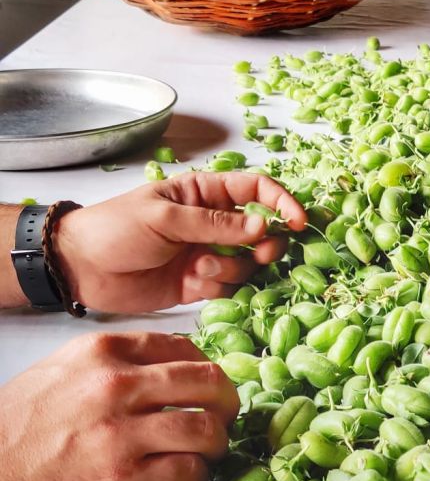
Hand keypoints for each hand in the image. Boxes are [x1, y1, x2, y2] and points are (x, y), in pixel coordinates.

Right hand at [0, 331, 238, 480]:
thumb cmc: (16, 431)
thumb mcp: (57, 374)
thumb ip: (108, 365)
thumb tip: (164, 368)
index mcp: (100, 353)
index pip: (181, 347)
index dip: (204, 368)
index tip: (208, 387)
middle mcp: (114, 387)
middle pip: (206, 382)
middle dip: (226, 401)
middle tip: (225, 418)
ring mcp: (120, 436)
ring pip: (205, 429)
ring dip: (216, 443)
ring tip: (207, 453)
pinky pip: (187, 472)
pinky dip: (196, 476)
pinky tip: (186, 479)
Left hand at [54, 172, 306, 312]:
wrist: (81, 268)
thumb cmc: (116, 229)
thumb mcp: (164, 217)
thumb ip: (213, 224)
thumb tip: (261, 227)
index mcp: (204, 194)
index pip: (255, 190)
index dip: (281, 202)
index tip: (298, 221)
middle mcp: (211, 224)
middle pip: (261, 232)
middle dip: (266, 245)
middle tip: (260, 255)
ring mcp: (206, 255)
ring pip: (245, 265)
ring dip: (230, 269)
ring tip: (198, 270)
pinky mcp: (198, 286)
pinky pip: (228, 289)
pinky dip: (217, 290)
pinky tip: (191, 285)